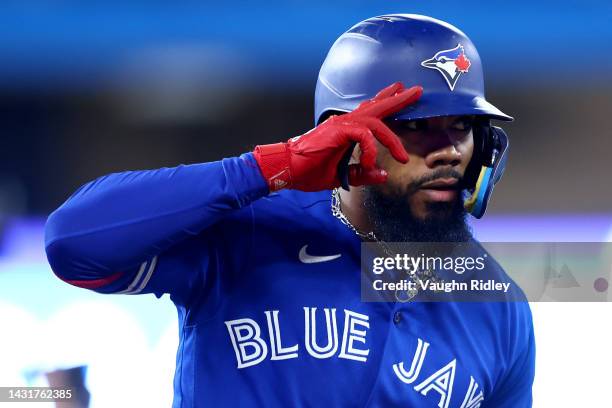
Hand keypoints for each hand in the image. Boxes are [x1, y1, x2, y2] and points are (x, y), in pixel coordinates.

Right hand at [253, 82, 422, 191]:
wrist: (287, 170)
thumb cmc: (308, 172)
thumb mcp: (342, 176)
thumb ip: (363, 174)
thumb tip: (384, 175)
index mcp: (345, 130)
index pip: (370, 111)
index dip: (385, 102)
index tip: (399, 93)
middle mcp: (345, 123)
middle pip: (376, 106)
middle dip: (397, 99)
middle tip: (418, 91)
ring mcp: (341, 125)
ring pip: (375, 121)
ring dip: (392, 138)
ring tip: (403, 154)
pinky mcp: (338, 131)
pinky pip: (364, 136)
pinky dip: (371, 151)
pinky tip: (369, 164)